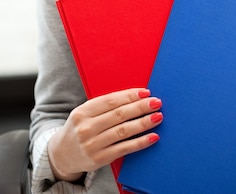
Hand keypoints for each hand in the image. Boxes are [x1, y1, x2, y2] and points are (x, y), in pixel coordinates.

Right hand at [48, 88, 162, 182]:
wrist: (61, 155)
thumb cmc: (79, 128)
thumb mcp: (84, 113)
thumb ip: (104, 106)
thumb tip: (134, 97)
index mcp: (83, 112)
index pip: (111, 100)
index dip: (130, 95)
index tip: (146, 92)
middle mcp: (86, 128)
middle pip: (119, 114)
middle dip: (140, 107)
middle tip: (156, 102)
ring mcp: (92, 145)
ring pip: (123, 131)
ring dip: (143, 123)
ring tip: (157, 116)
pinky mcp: (99, 159)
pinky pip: (124, 148)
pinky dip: (140, 142)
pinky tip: (152, 137)